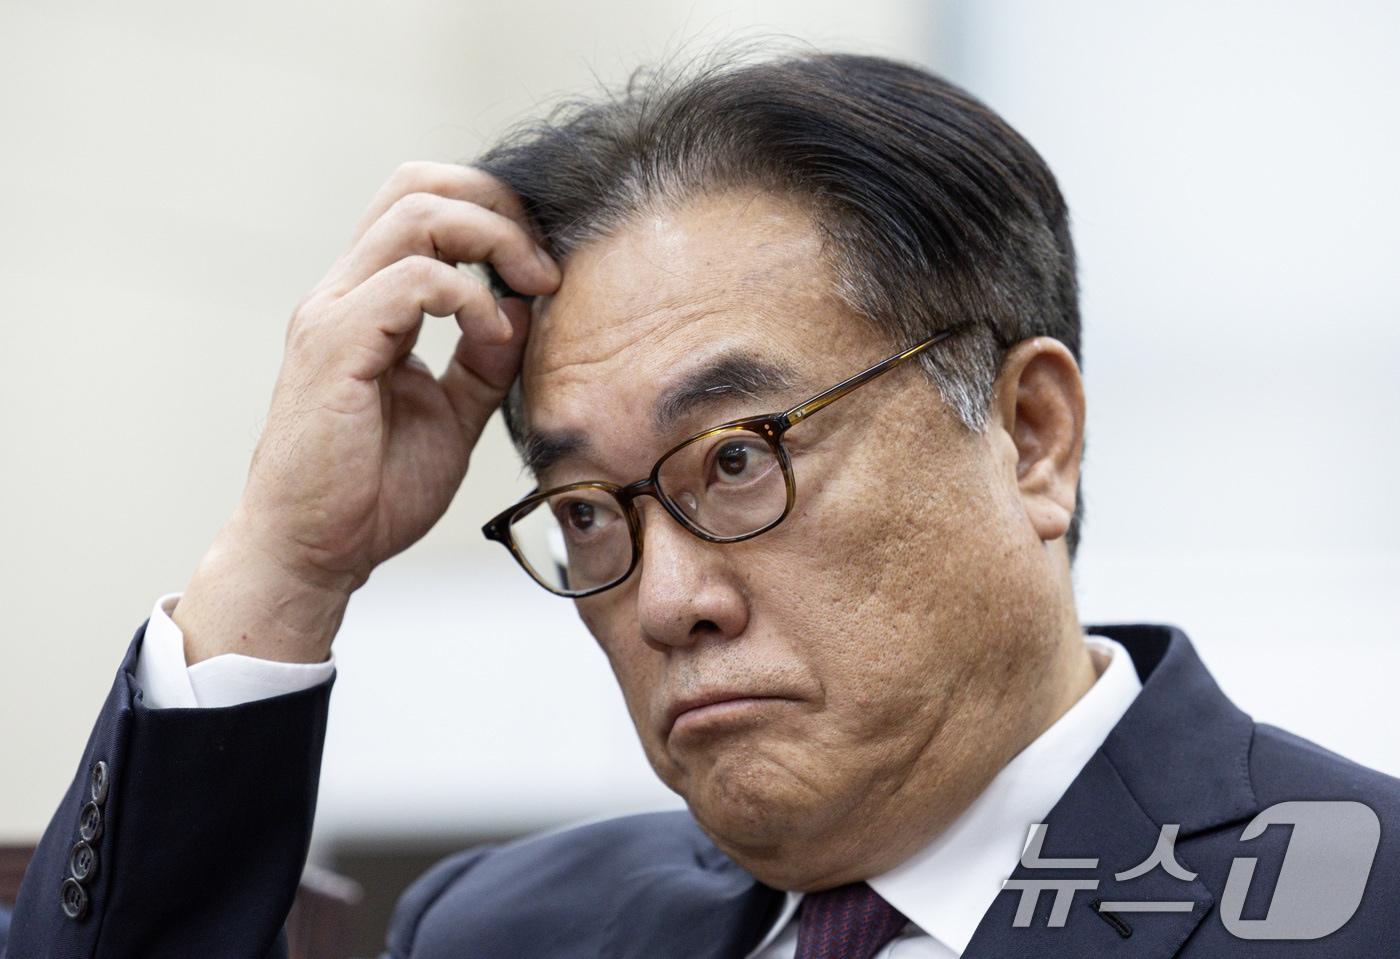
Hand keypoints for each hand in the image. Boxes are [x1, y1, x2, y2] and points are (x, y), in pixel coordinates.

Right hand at [175, 162, 558, 663]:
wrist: (314, 551)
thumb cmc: (371, 491)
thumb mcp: (453, 413)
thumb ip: (485, 358)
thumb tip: (525, 310)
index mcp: (367, 301)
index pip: (423, 206)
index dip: (492, 213)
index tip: (543, 268)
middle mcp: (344, 293)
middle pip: (418, 186)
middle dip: (498, 205)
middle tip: (544, 263)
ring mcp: (334, 314)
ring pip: (416, 215)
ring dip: (492, 239)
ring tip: (534, 287)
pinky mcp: (335, 347)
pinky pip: (412, 282)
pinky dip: (469, 297)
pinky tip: (493, 336)